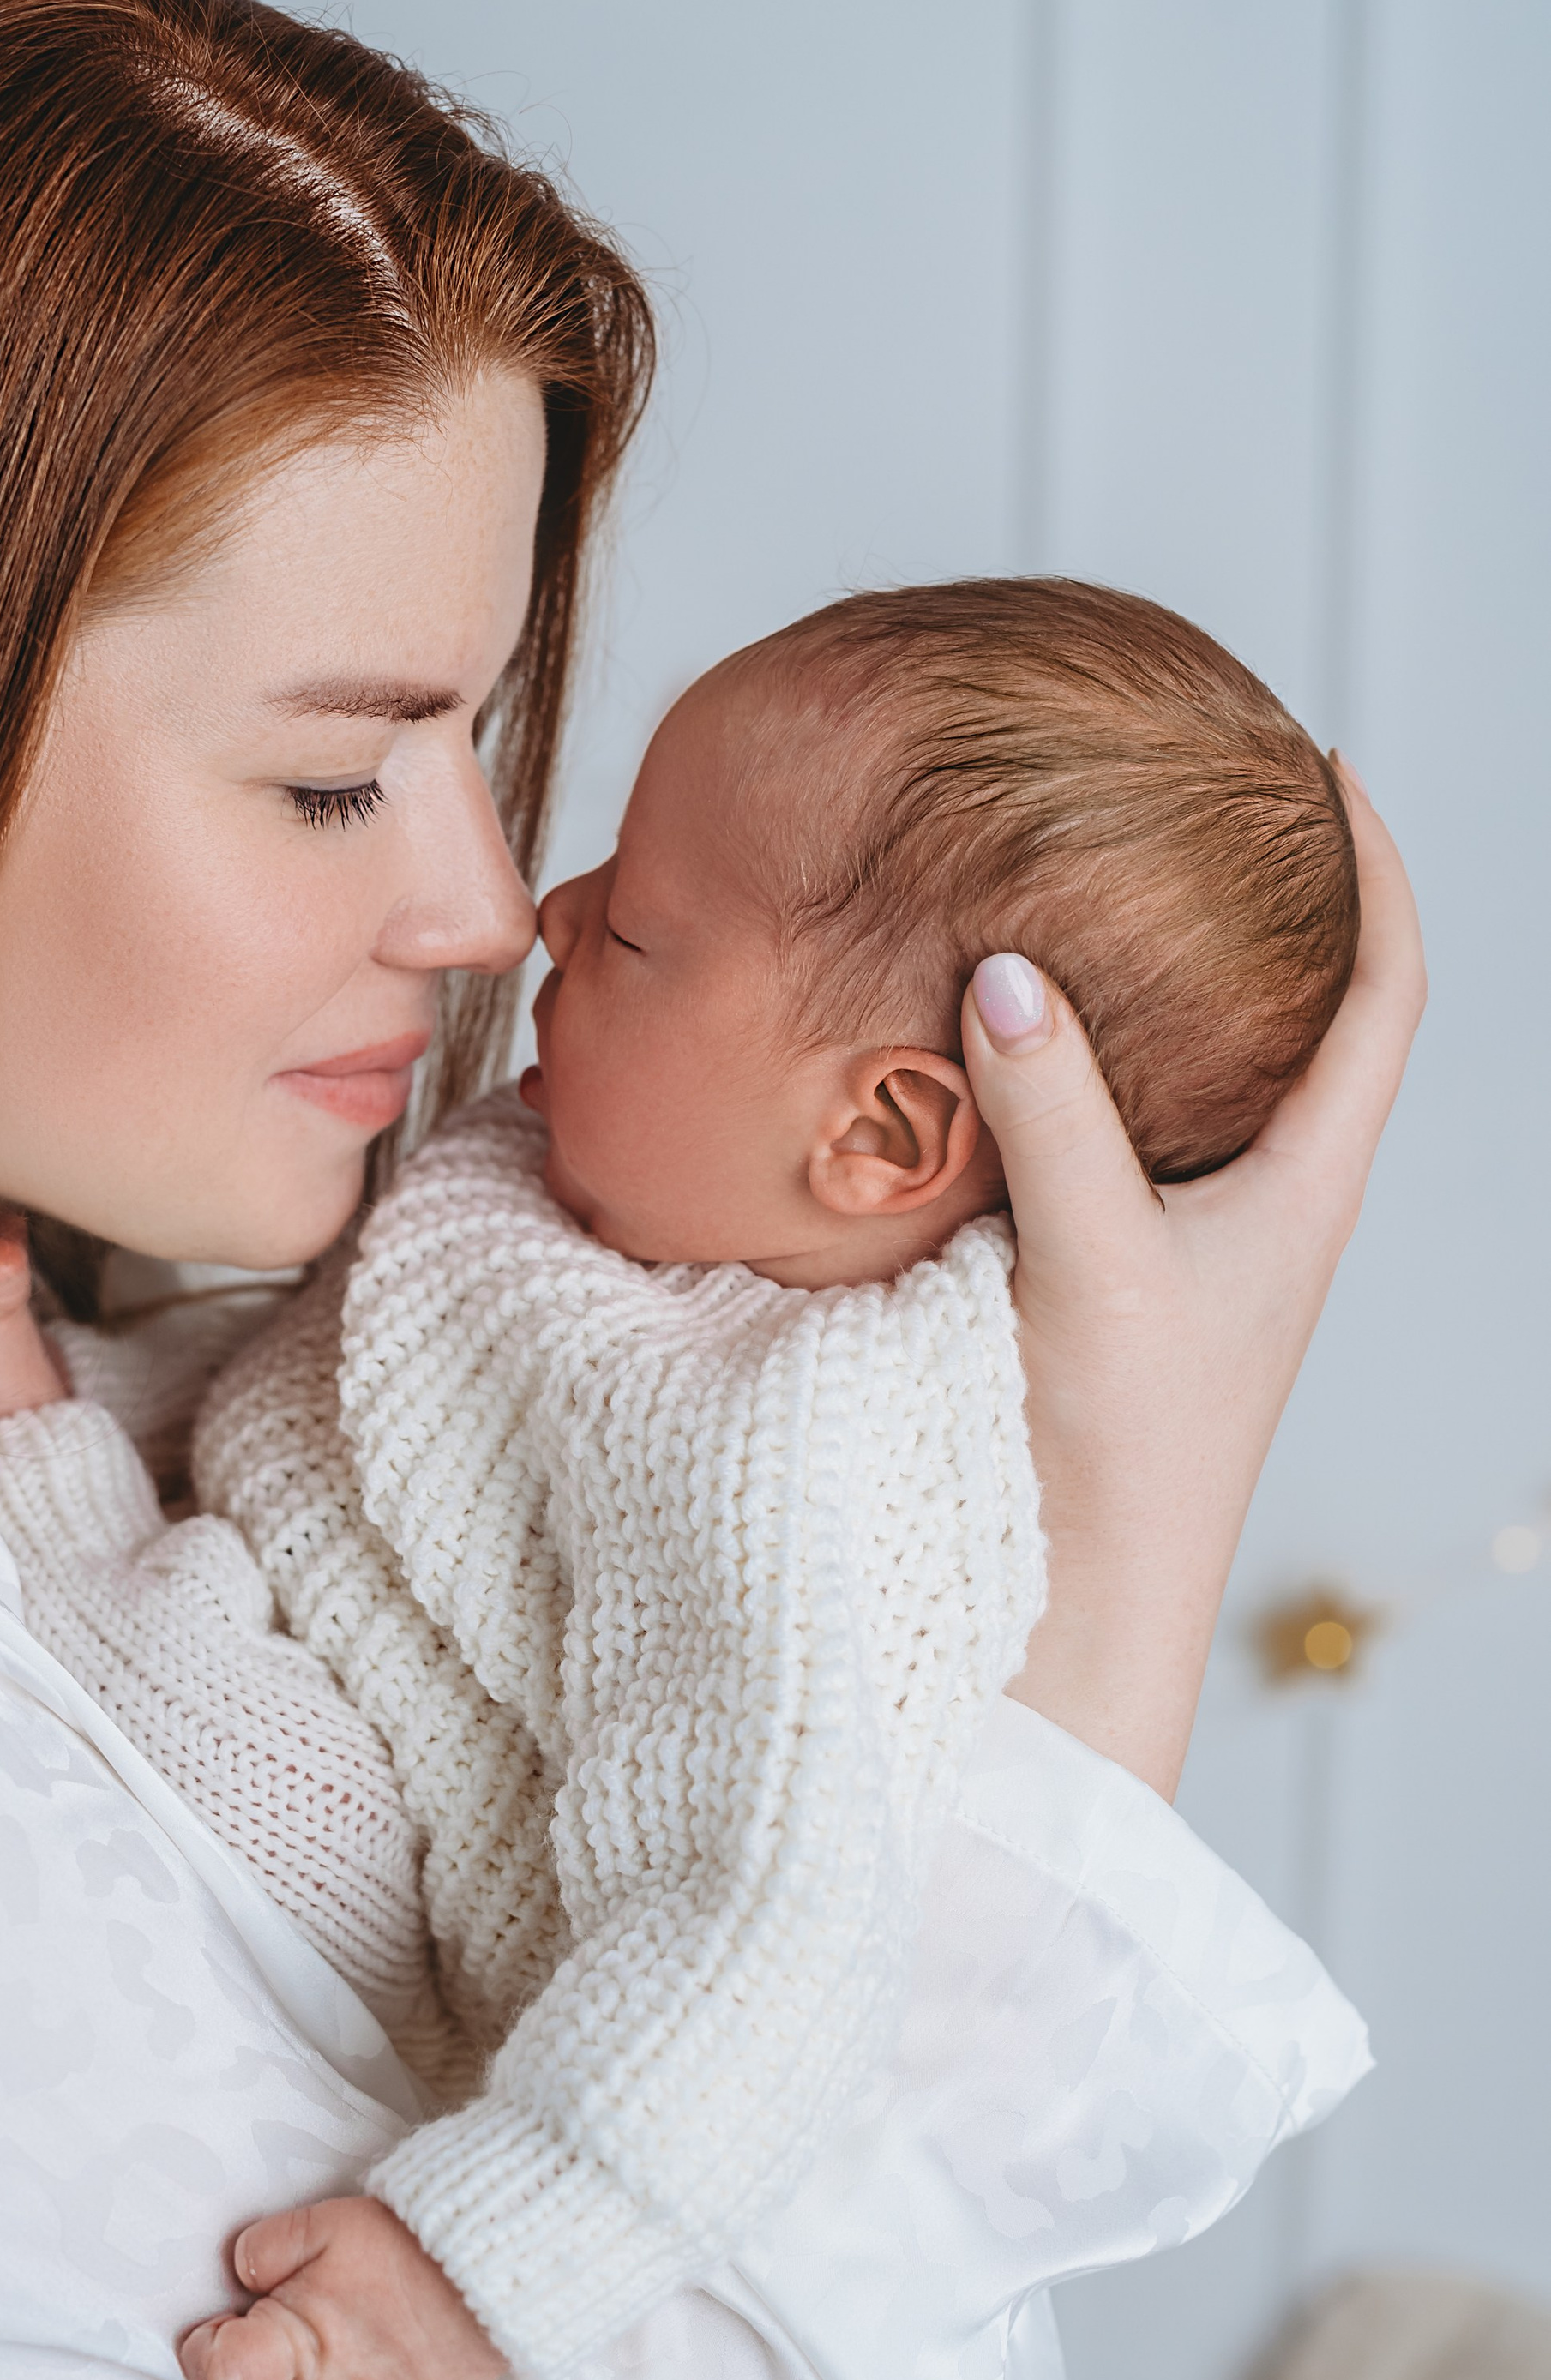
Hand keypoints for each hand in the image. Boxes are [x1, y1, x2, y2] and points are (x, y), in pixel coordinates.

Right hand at [965, 764, 1424, 1797]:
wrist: (1079, 1613)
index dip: (1376, 872)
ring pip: (1191, 1069)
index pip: (1385, 992)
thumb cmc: (1120, 1457)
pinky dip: (1069, 1056)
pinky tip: (994, 1023)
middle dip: (1263, 899)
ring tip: (1089, 876)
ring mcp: (1183, 1237)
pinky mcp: (1102, 1269)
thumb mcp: (1095, 1268)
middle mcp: (1258, 1199)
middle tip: (1192, 796)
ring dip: (1158, 976)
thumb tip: (1010, 966)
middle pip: (1297, 1012)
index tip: (1327, 766)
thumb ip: (1055, 1116)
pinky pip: (1103, 1126)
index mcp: (1305, 1184)